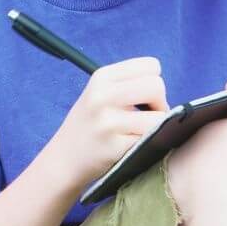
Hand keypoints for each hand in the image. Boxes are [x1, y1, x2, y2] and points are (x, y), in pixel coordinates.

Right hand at [60, 57, 169, 178]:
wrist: (63, 160)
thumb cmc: (89, 125)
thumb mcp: (98, 93)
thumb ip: (127, 84)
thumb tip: (164, 92)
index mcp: (101, 77)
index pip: (151, 65)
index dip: (153, 82)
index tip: (143, 99)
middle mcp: (102, 95)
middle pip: (157, 86)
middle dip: (160, 103)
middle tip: (147, 117)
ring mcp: (108, 122)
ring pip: (160, 115)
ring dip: (158, 126)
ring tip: (141, 132)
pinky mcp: (115, 146)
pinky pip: (151, 138)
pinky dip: (150, 142)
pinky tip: (133, 146)